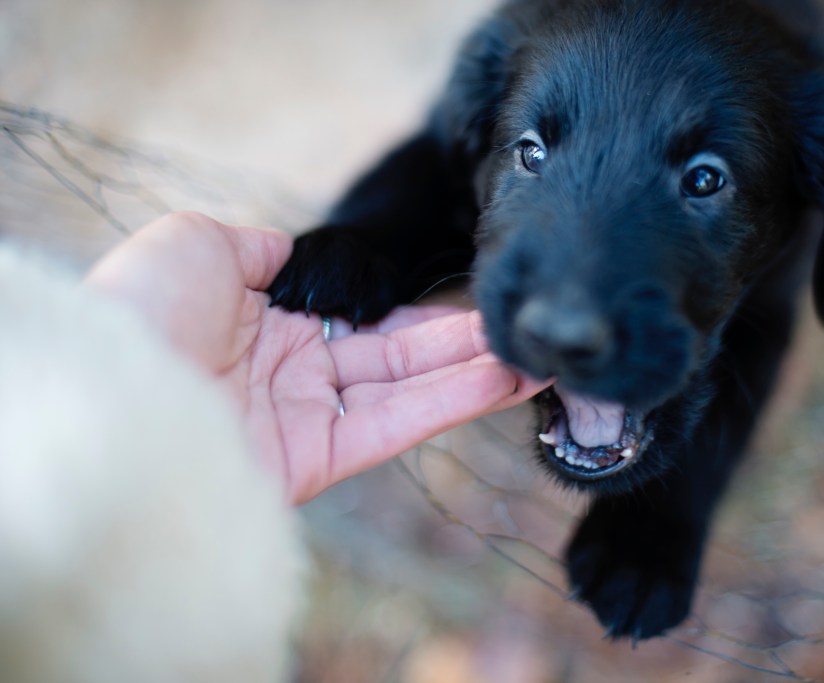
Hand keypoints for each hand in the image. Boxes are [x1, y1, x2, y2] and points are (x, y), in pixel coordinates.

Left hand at [86, 212, 549, 503]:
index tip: (472, 291)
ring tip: (539, 354)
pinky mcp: (316, 459)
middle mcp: (293, 372)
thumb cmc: (142, 307)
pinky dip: (452, 402)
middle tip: (528, 324)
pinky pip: (397, 424)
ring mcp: (307, 417)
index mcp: (267, 322)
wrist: (105, 386)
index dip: (418, 304)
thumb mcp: (199, 244)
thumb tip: (297, 255)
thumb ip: (264, 248)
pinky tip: (503, 379)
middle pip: (396, 353)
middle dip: (463, 339)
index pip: (362, 313)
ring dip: (475, 372)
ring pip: (407, 390)